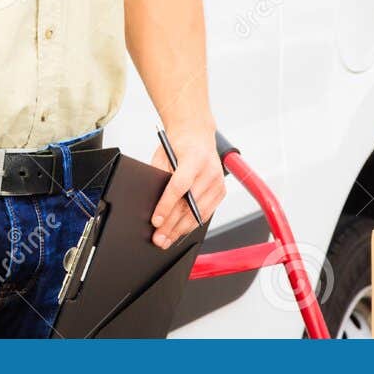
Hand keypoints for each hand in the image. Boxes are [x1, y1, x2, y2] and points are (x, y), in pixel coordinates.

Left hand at [149, 124, 225, 249]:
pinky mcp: (221, 190)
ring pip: (199, 213)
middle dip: (172, 224)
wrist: (197, 134)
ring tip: (167, 239)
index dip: (166, 205)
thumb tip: (153, 205)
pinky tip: (181, 231)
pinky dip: (193, 223)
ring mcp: (218, 181)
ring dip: (181, 229)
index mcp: (194, 157)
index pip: (179, 186)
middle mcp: (210, 170)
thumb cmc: (178, 143)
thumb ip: (160, 177)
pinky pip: (207, 212)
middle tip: (158, 238)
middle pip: (189, 204)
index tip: (156, 221)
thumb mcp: (163, 155)